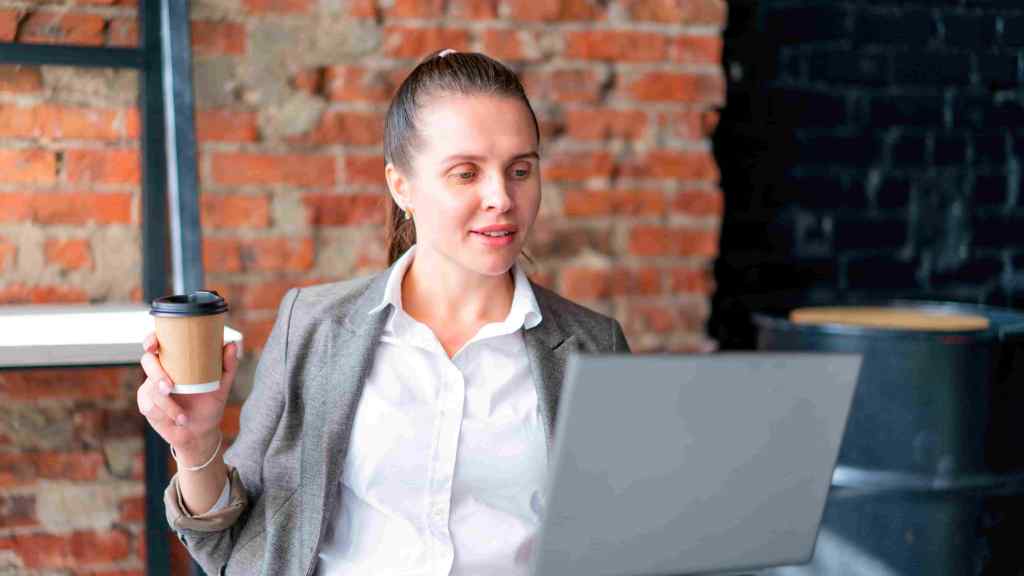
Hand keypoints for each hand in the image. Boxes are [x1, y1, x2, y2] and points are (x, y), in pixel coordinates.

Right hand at [137, 332, 239, 464]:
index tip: (153, 345)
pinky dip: (164, 414)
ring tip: (183, 417)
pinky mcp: (147, 404)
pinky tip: (178, 420)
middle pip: (148, 362)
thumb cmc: (209, 404)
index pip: (159, 343)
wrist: (201, 432)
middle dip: (157, 375)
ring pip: (149, 389)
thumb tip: (230, 344)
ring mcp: (151, 387)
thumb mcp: (222, 386)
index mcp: (176, 361)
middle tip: (169, 388)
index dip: (151, 340)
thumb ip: (228, 366)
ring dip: (166, 404)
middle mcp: (161, 370)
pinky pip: (149, 406)